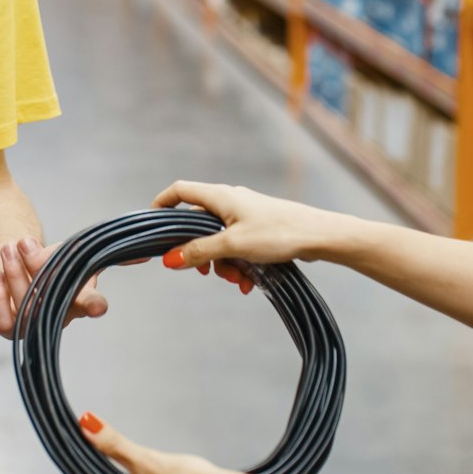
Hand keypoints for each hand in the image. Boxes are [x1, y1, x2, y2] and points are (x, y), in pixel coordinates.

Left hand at [0, 238, 107, 338]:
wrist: (31, 271)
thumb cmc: (59, 262)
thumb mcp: (77, 251)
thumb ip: (99, 250)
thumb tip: (145, 255)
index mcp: (82, 294)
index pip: (90, 301)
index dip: (95, 304)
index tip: (99, 307)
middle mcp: (62, 313)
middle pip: (49, 300)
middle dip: (33, 269)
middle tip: (21, 243)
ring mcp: (39, 323)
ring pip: (25, 310)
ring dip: (13, 276)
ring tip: (8, 250)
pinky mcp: (16, 328)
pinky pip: (4, 324)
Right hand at [153, 181, 343, 293]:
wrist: (319, 236)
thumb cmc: (278, 232)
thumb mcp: (233, 245)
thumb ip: (200, 252)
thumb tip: (169, 259)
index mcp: (220, 196)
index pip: (180, 191)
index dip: (162, 204)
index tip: (153, 225)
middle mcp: (230, 201)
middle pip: (198, 225)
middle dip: (199, 252)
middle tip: (205, 273)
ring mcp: (244, 215)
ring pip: (218, 240)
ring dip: (222, 264)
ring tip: (239, 281)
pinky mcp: (258, 228)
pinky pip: (237, 246)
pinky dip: (238, 264)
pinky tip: (249, 283)